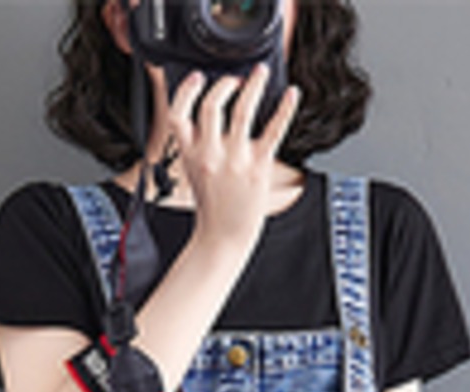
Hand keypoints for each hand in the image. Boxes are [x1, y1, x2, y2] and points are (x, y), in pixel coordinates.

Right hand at [161, 61, 301, 257]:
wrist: (223, 239)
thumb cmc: (213, 208)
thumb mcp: (193, 173)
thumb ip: (198, 145)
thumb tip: (211, 116)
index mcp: (190, 154)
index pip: (178, 114)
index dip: (186, 90)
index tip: (197, 78)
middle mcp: (210, 154)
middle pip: (211, 106)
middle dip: (225, 85)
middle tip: (235, 80)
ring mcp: (234, 160)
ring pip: (243, 110)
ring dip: (253, 86)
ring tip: (260, 74)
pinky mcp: (258, 167)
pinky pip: (273, 131)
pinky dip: (285, 110)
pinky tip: (292, 95)